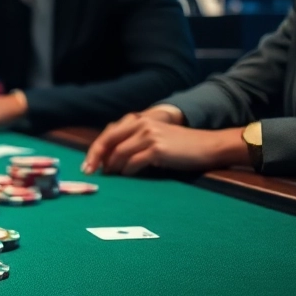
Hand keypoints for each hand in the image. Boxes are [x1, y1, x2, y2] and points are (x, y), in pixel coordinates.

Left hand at [82, 112, 247, 175]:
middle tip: (89, 172)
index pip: (108, 134)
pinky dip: (127, 170)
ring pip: (119, 153)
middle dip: (96, 158)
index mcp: (138, 120)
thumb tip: (109, 159)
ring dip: (112, 166)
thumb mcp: (154, 137)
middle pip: (108, 141)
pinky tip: (128, 175)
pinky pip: (134, 162)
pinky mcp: (157, 149)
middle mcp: (141, 124)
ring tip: (111, 175)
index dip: (95, 149)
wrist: (207, 145)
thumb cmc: (179, 146)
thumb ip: (133, 141)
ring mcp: (149, 135)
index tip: (87, 164)